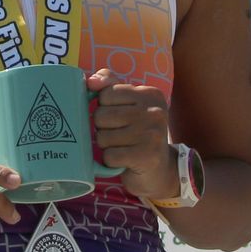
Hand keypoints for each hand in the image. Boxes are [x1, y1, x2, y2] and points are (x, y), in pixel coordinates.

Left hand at [88, 68, 178, 202]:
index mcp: (150, 94)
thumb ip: (109, 85)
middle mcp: (154, 112)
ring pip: (102, 137)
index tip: (119, 118)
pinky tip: (123, 160)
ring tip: (122, 147)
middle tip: (119, 135)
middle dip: (102, 128)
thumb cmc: (138, 133)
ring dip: (106, 146)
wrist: (160, 170)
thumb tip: (91, 81)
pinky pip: (109, 156)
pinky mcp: (146, 156)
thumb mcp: (129, 104)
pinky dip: (111, 161)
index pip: (106, 93)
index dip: (104, 108)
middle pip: (101, 115)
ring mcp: (152, 134)